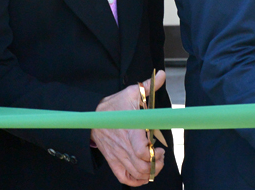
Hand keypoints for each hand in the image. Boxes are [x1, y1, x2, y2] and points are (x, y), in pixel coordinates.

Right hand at [91, 70, 166, 185]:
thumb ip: (148, 86)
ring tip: (156, 162)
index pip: (141, 151)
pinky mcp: (113, 161)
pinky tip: (145, 174)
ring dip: (149, 172)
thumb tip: (162, 75)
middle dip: (156, 164)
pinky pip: (124, 178)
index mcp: (129, 130)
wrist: (92, 117)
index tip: (160, 148)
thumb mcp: (131, 92)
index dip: (153, 154)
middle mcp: (123, 146)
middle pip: (141, 166)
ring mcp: (117, 155)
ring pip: (135, 174)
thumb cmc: (115, 105)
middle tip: (161, 155)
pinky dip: (136, 181)